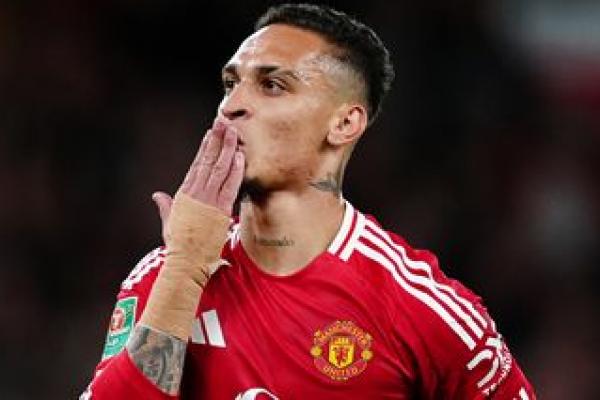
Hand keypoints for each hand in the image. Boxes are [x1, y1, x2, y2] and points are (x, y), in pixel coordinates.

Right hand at [152, 121, 244, 240]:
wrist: (186, 262)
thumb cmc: (178, 245)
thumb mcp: (169, 222)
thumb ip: (165, 206)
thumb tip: (157, 196)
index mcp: (184, 194)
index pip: (196, 165)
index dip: (204, 148)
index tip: (210, 133)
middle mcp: (195, 194)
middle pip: (208, 160)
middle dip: (216, 140)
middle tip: (223, 122)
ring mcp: (208, 201)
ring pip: (219, 168)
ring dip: (227, 148)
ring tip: (233, 131)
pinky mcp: (220, 210)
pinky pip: (230, 186)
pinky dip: (235, 170)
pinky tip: (240, 156)